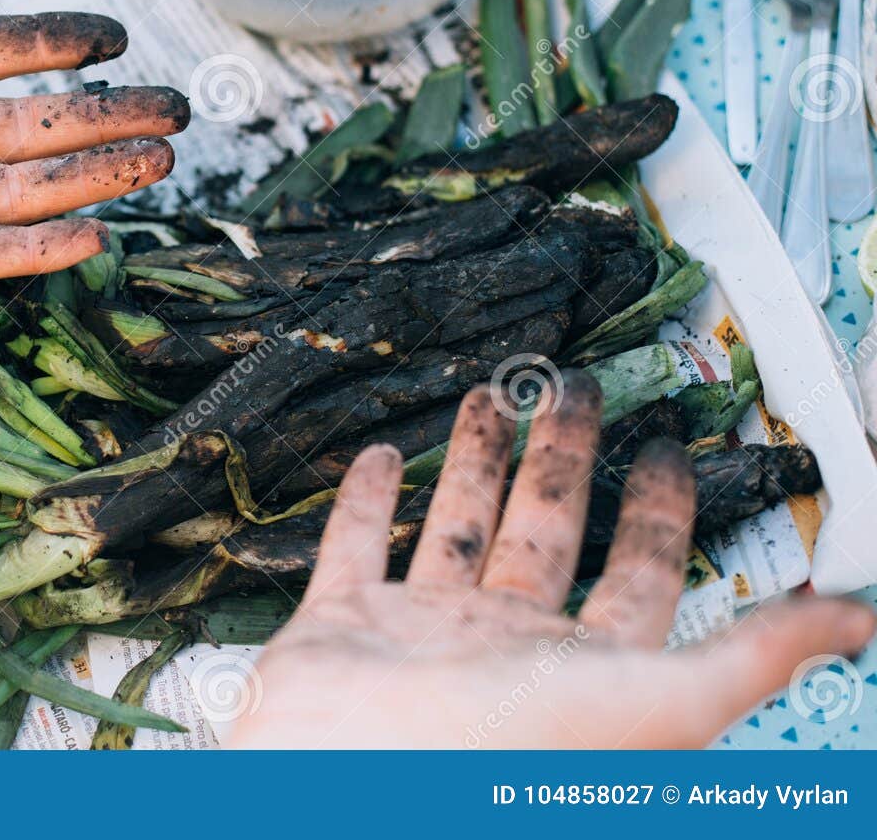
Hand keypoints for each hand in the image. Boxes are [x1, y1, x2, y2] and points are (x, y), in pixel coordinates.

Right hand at [229, 371, 876, 747]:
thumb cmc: (507, 758)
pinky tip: (380, 459)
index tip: (666, 449)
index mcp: (583, 667)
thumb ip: (756, 653)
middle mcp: (505, 645)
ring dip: (475, 465)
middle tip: (577, 394)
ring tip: (490, 401)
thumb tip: (857, 620)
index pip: (638, 572)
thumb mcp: (663, 699)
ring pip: (456, 527)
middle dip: (565, 460)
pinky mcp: (346, 622)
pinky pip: (356, 545)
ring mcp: (422, 632)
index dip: (660, 509)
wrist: (358, 776)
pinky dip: (365, 501)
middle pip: (548, 532)